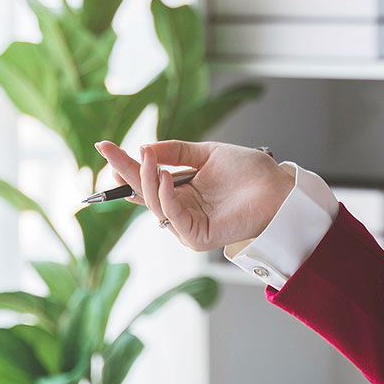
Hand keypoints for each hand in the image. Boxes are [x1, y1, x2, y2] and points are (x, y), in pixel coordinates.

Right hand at [94, 140, 295, 252]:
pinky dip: (166, 197)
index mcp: (182, 190)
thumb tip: (144, 149)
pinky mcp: (197, 237)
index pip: (147, 179)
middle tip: (107, 148)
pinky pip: (174, 217)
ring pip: (154, 203)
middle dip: (125, 170)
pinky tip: (165, 177)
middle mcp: (182, 209)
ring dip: (147, 179)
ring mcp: (188, 225)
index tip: (105, 145)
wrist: (278, 187)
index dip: (126, 164)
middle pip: (144, 191)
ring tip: (146, 157)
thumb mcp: (207, 154)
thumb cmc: (250, 172)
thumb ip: (176, 152)